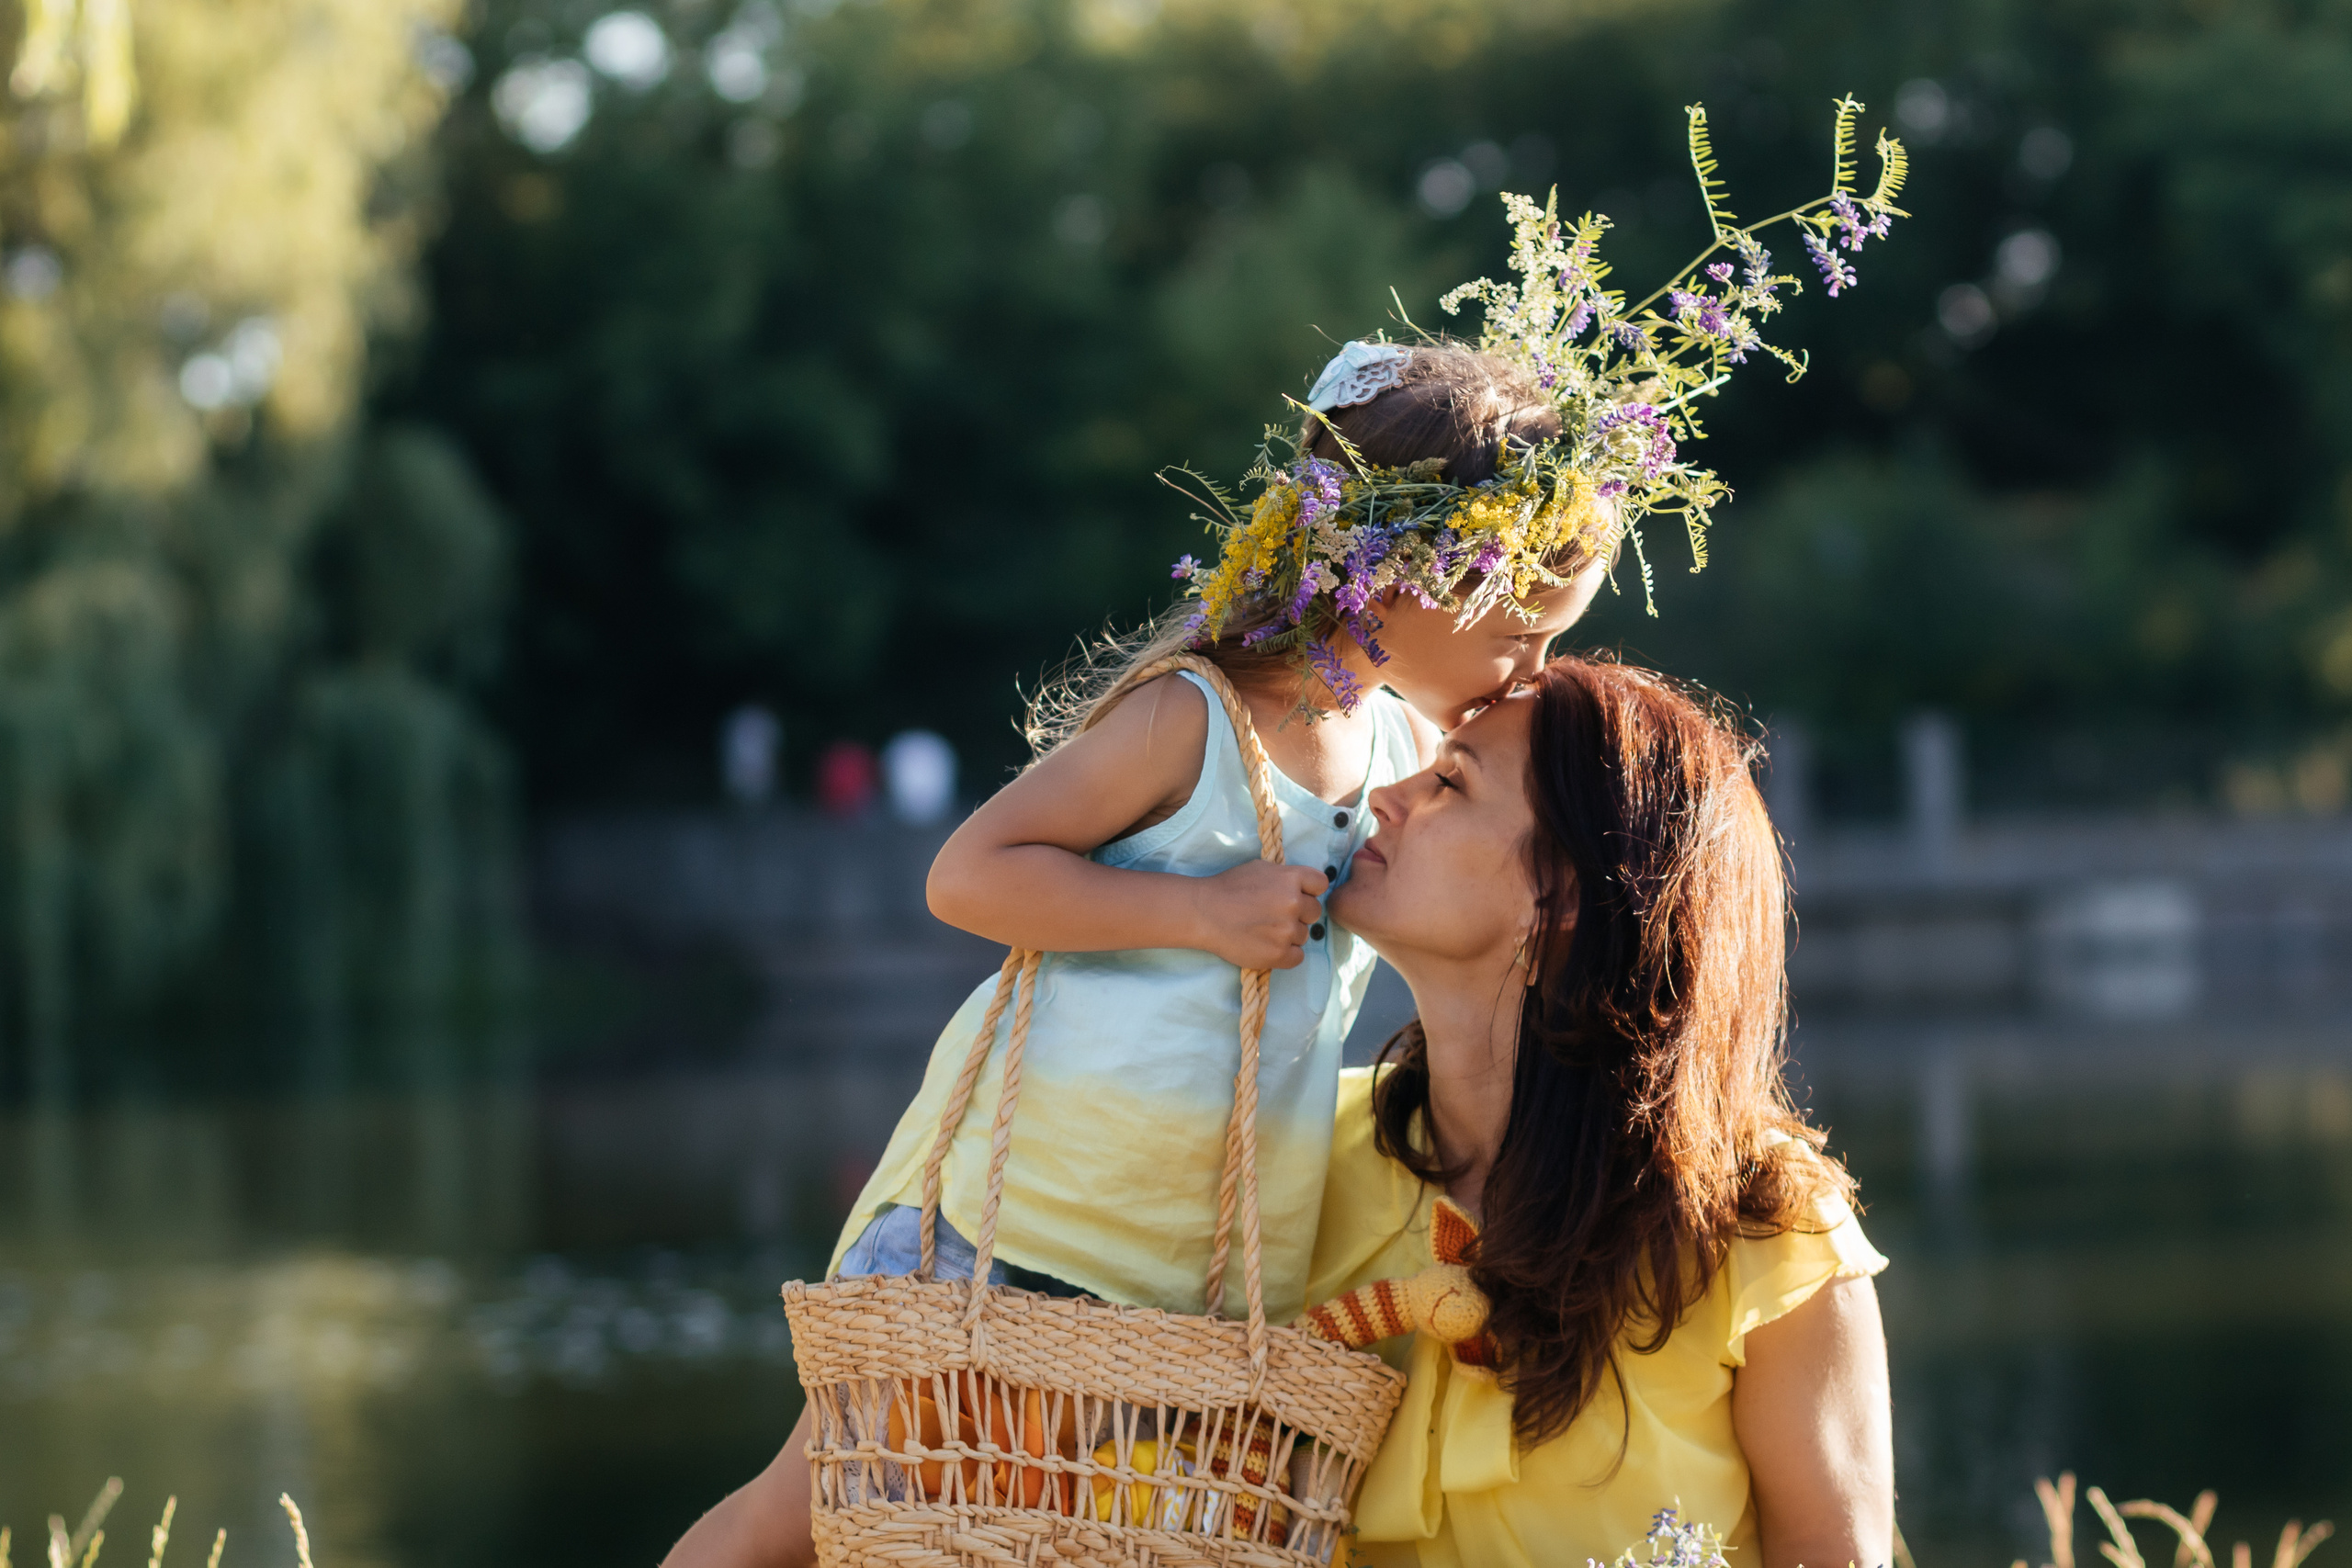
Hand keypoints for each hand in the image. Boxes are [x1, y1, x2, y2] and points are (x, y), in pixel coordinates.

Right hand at [1189, 861, 1329, 970]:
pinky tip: (1268, 946)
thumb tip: (1305, 887)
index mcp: (1291, 878)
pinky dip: (1286, 954)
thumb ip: (1286, 876)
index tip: (1297, 894)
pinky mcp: (1279, 954)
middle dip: (1299, 914)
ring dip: (1289, 934)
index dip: (1309, 890)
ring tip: (1264, 930)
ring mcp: (1287, 930)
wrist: (1204, 912)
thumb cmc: (1228, 887)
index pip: (1321, 884)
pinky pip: (1298, 956)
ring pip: (1303, 935)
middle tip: (1274, 915)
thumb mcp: (1261, 869)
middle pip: (1314, 912)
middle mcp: (1293, 903)